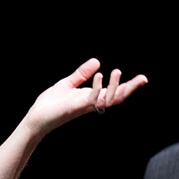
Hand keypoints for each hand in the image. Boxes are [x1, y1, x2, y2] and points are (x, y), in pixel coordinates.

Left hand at [24, 58, 147, 136]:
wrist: (35, 118)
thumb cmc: (50, 104)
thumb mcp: (67, 84)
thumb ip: (81, 74)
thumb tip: (97, 61)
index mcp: (91, 98)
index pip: (114, 92)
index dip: (128, 86)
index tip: (143, 78)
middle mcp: (91, 103)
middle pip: (117, 98)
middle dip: (130, 89)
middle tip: (143, 79)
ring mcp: (84, 106)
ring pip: (107, 100)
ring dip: (115, 86)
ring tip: (117, 71)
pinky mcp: (74, 107)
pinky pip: (90, 99)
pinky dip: (96, 87)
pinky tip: (98, 75)